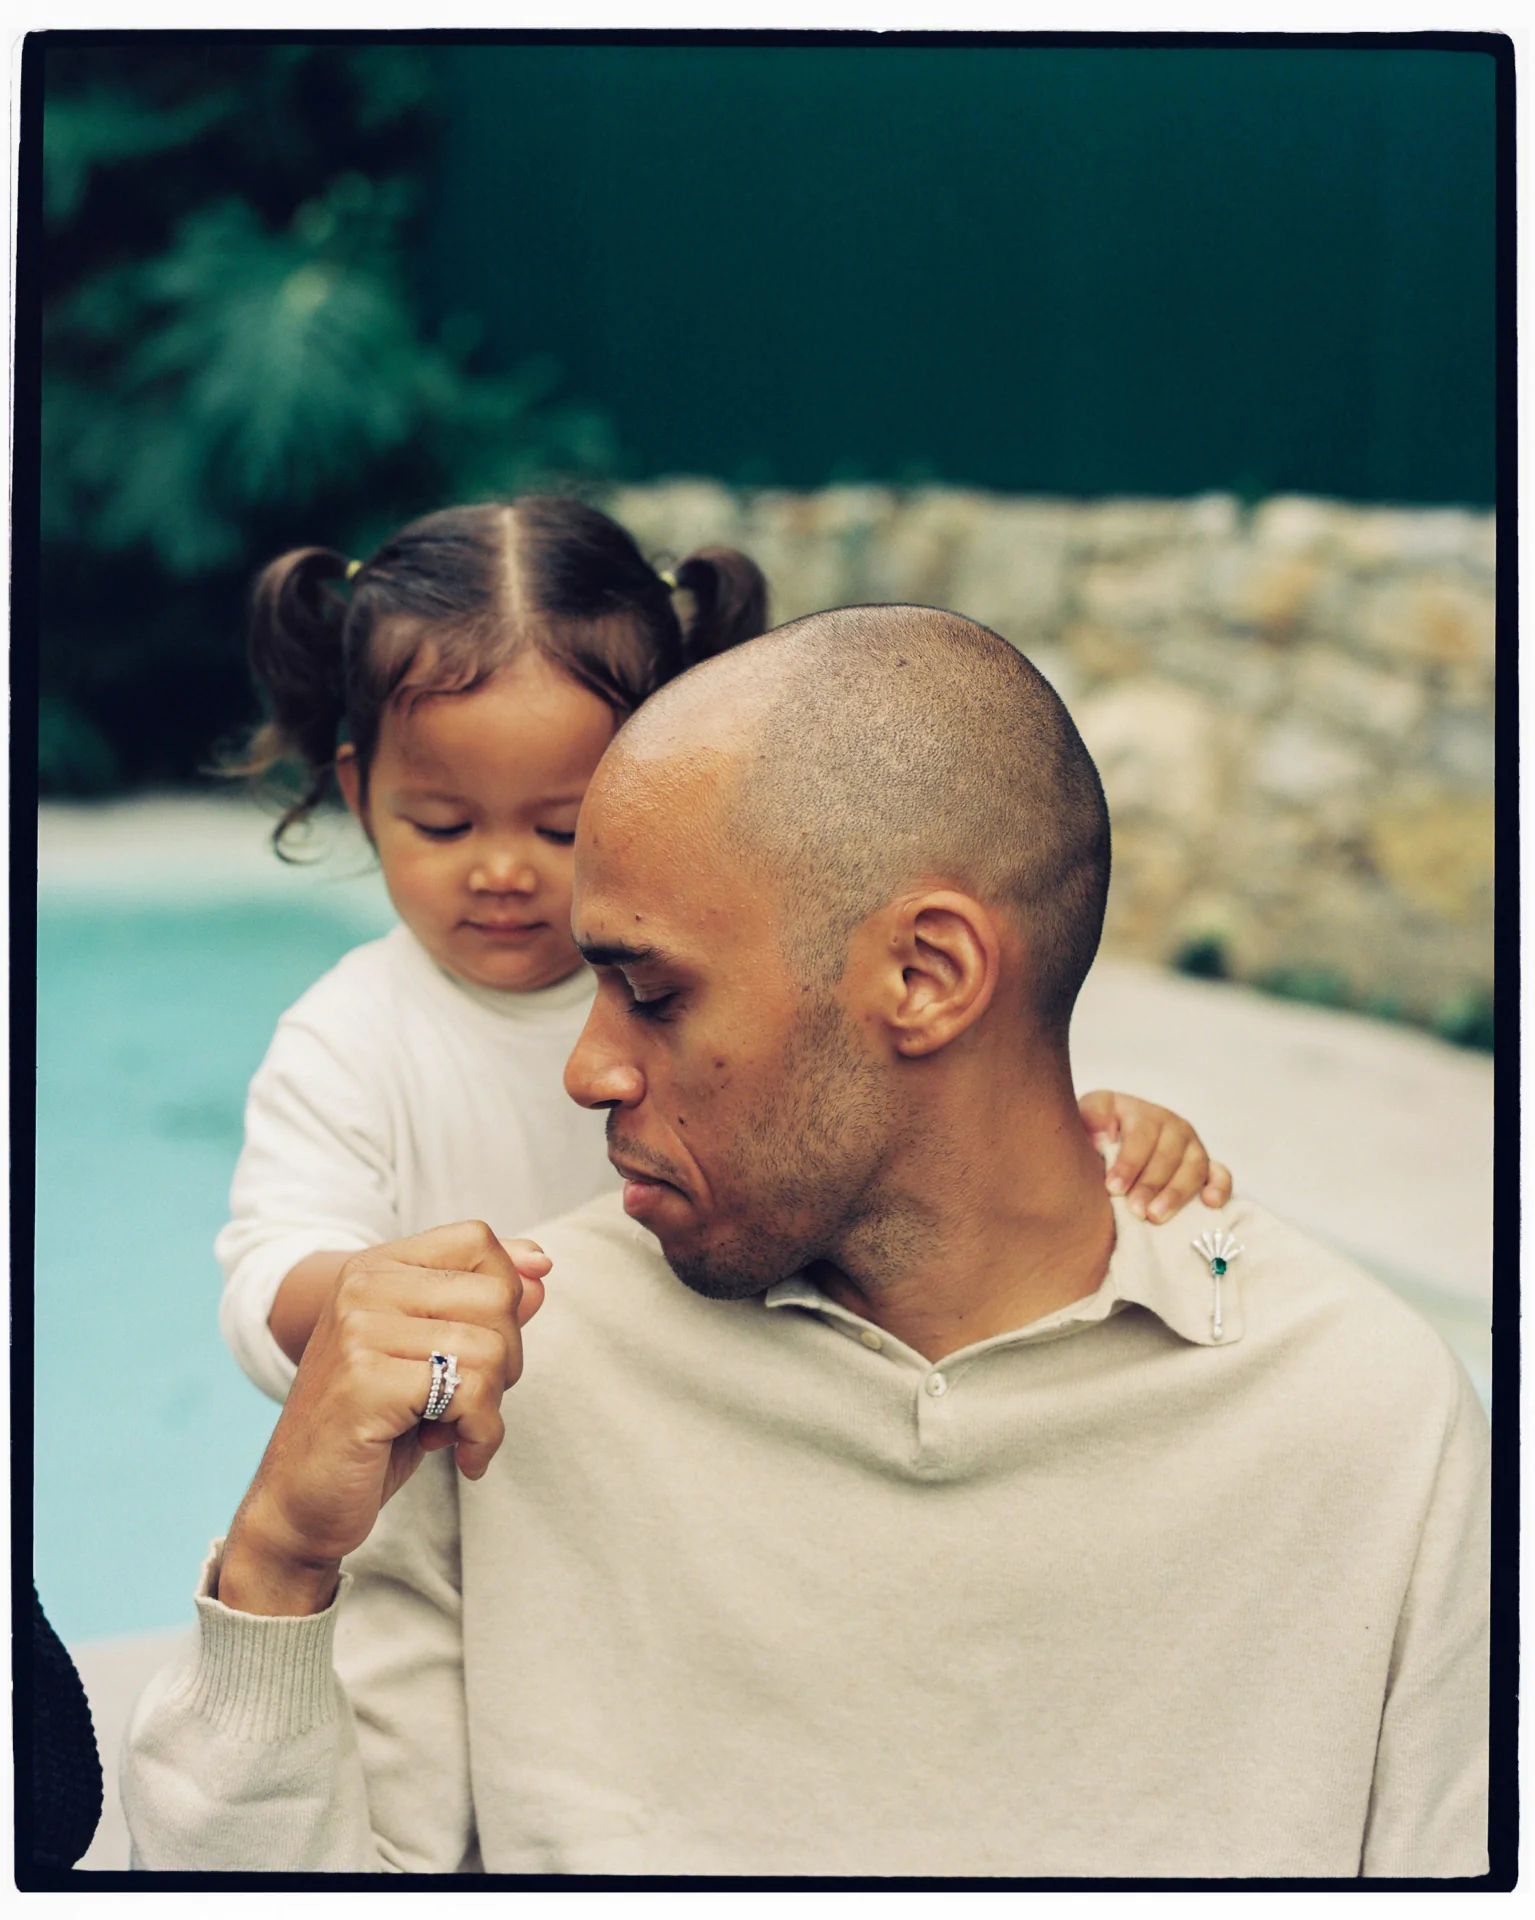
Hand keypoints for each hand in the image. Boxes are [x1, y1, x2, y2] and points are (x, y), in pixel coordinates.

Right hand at [219, 1221, 543, 1615]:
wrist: (299, 1502)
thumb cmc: (373, 1427)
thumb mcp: (432, 1357)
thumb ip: (482, 1307)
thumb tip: (541, 1267)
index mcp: (375, 1268)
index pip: (477, 1240)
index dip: (505, 1295)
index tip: (482, 1347)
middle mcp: (362, 1287)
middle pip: (497, 1295)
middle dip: (505, 1360)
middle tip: (466, 1402)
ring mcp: (359, 1331)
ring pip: (491, 1348)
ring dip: (491, 1406)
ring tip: (452, 1428)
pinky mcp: (365, 1383)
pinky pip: (470, 1394)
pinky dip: (482, 1436)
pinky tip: (458, 1455)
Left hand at [1077, 1090, 1231, 1223]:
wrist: (1112, 1141)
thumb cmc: (1096, 1132)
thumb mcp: (1087, 1118)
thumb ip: (1091, 1120)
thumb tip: (1102, 1137)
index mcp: (1142, 1111)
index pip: (1141, 1134)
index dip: (1129, 1162)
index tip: (1113, 1188)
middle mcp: (1171, 1125)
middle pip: (1168, 1154)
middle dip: (1150, 1184)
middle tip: (1135, 1210)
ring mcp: (1192, 1145)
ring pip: (1194, 1167)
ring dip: (1177, 1194)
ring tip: (1156, 1217)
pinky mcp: (1206, 1165)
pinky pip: (1221, 1174)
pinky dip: (1219, 1188)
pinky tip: (1209, 1204)